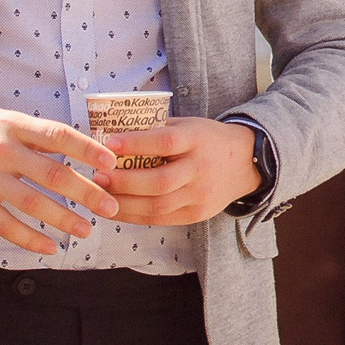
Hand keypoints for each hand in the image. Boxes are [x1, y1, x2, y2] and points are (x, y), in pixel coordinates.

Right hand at [0, 104, 119, 255]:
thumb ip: (32, 133)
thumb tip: (75, 146)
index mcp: (12, 124)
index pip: (58, 135)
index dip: (87, 149)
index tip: (111, 163)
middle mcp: (0, 150)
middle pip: (53, 174)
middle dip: (87, 193)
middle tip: (110, 206)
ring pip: (32, 203)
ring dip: (63, 219)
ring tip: (85, 230)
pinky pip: (5, 225)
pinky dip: (29, 239)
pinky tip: (49, 247)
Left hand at [98, 118, 261, 226]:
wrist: (246, 163)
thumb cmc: (207, 140)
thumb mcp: (188, 125)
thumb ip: (156, 130)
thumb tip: (113, 134)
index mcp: (198, 140)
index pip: (164, 143)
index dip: (135, 144)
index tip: (108, 144)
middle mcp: (201, 169)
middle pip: (159, 181)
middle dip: (124, 181)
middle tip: (99, 176)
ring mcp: (200, 195)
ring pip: (157, 205)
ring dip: (124, 203)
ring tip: (102, 194)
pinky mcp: (197, 213)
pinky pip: (160, 219)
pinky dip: (134, 216)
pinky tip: (116, 209)